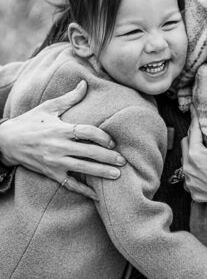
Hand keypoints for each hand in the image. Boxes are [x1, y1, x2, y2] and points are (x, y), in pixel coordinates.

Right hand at [0, 81, 125, 199]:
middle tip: (123, 161)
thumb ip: (69, 98)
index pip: (85, 132)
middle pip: (87, 153)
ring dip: (100, 173)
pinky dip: (83, 190)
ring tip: (117, 175)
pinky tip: (97, 195)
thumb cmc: (29, 122)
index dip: (101, 137)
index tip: (113, 141)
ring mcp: (54, 162)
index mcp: (60, 129)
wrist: (7, 142)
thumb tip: (85, 83)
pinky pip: (69, 184)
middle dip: (107, 157)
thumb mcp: (48, 108)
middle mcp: (58, 147)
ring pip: (81, 169)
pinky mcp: (51, 173)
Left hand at [181, 105, 206, 206]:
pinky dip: (195, 173)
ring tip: (204, 152)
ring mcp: (190, 183)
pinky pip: (190, 179)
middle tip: (203, 133)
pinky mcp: (194, 193)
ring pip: (185, 162)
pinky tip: (205, 170)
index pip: (192, 131)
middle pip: (185, 145)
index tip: (194, 109)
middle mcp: (188, 169)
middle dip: (193, 137)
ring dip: (192, 155)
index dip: (195, 119)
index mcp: (195, 154)